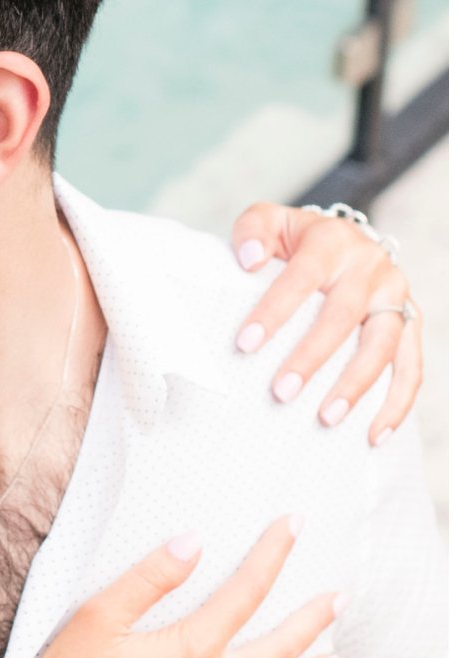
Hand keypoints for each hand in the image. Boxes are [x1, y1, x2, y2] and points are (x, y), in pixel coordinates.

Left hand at [230, 201, 420, 442]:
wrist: (343, 240)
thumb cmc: (296, 240)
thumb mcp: (270, 222)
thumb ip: (252, 231)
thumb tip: (250, 260)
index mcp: (333, 239)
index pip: (301, 277)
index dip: (274, 311)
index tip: (245, 344)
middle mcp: (371, 266)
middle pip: (343, 316)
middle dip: (312, 357)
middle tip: (281, 392)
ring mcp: (396, 295)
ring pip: (384, 345)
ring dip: (356, 386)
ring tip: (326, 419)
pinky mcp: (411, 322)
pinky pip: (412, 367)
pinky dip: (398, 403)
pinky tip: (375, 435)